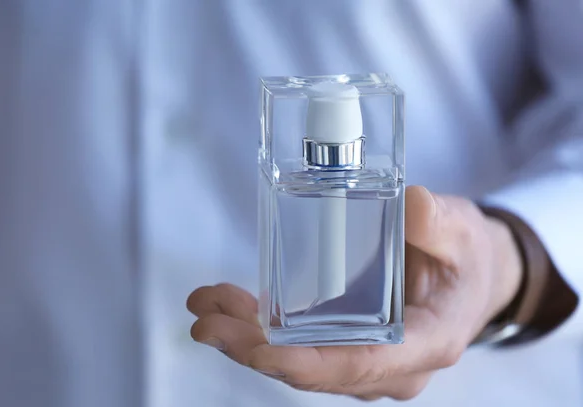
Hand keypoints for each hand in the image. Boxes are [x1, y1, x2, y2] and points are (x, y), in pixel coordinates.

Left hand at [186, 185, 522, 400]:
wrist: (471, 275)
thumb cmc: (468, 256)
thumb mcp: (463, 232)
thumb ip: (440, 222)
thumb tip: (411, 205)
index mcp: (425, 342)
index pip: (360, 367)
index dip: (305, 365)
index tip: (256, 350)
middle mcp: (392, 365)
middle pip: (316, 370)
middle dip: (255, 350)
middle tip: (206, 321)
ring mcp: (366, 360)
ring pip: (300, 362)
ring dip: (247, 337)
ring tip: (206, 304)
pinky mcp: (348, 344)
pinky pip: (300, 346)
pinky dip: (261, 328)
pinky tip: (231, 304)